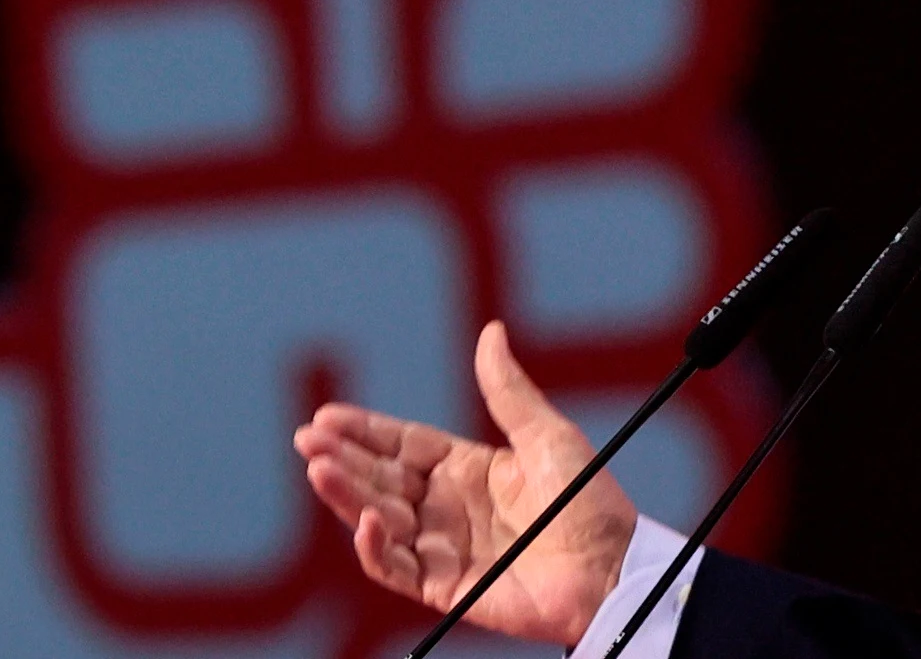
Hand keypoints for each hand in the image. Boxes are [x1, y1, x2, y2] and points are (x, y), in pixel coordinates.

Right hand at [292, 321, 636, 646]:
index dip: (365, 431)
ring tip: (320, 469)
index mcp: (467, 470)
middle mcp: (448, 508)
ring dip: (345, 496)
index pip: (402, 446)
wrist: (613, 570)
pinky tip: (363, 521)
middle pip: (381, 479)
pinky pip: (398, 568)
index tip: (328, 416)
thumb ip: (508, 391)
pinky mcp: (447, 589)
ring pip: (378, 520)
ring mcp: (444, 549)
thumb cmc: (591, 504)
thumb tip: (491, 331)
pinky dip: (374, 548)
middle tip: (307, 438)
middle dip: (342, 458)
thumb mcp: (547, 436)